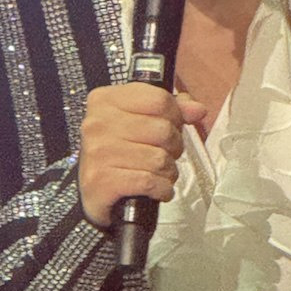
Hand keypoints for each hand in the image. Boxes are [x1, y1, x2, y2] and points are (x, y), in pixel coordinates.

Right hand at [77, 84, 207, 227]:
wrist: (92, 191)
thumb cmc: (118, 152)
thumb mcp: (140, 120)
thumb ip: (171, 110)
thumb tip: (197, 109)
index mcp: (106, 100)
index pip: (159, 99)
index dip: (175, 116)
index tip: (171, 126)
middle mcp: (98, 123)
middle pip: (163, 130)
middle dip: (174, 147)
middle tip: (164, 154)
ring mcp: (98, 152)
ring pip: (159, 159)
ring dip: (168, 171)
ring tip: (160, 173)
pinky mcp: (102, 181)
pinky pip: (150, 182)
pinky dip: (161, 189)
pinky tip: (157, 189)